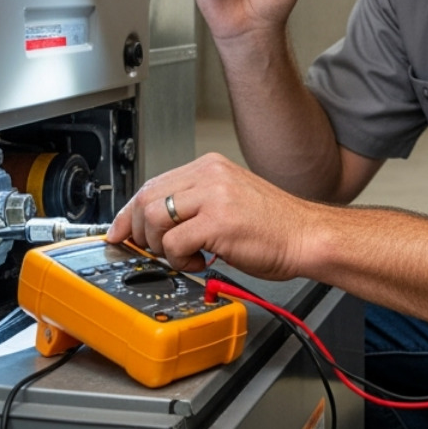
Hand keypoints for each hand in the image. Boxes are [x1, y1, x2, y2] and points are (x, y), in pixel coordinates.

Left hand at [106, 153, 317, 278]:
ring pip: (154, 218)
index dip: (129, 212)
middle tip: (148, 250)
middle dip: (137, 230)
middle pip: (146, 197)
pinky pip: (173, 242)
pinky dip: (178, 259)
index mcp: (210, 167)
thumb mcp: (230, 201)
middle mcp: (209, 175)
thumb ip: (196, 205)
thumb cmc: (275, 227)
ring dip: (159, 246)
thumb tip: (157, 225)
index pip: (153, 184)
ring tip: (182, 256)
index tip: (119, 231)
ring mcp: (214, 196)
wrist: (308, 237)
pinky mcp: (218, 221)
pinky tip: (199, 261)